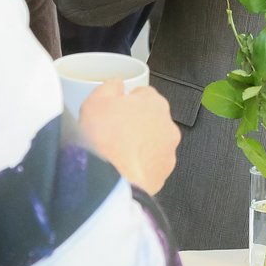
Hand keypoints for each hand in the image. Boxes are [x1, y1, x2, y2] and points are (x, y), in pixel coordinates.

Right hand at [75, 81, 178, 195]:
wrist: (109, 180)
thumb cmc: (102, 137)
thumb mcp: (96, 100)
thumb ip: (111, 86)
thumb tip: (118, 86)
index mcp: (154, 102)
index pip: (143, 95)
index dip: (126, 103)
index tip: (114, 112)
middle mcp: (168, 125)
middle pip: (151, 119)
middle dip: (135, 124)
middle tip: (113, 133)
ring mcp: (169, 152)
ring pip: (153, 143)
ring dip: (140, 145)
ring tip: (118, 154)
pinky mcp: (164, 174)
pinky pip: (152, 165)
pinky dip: (141, 166)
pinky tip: (124, 168)